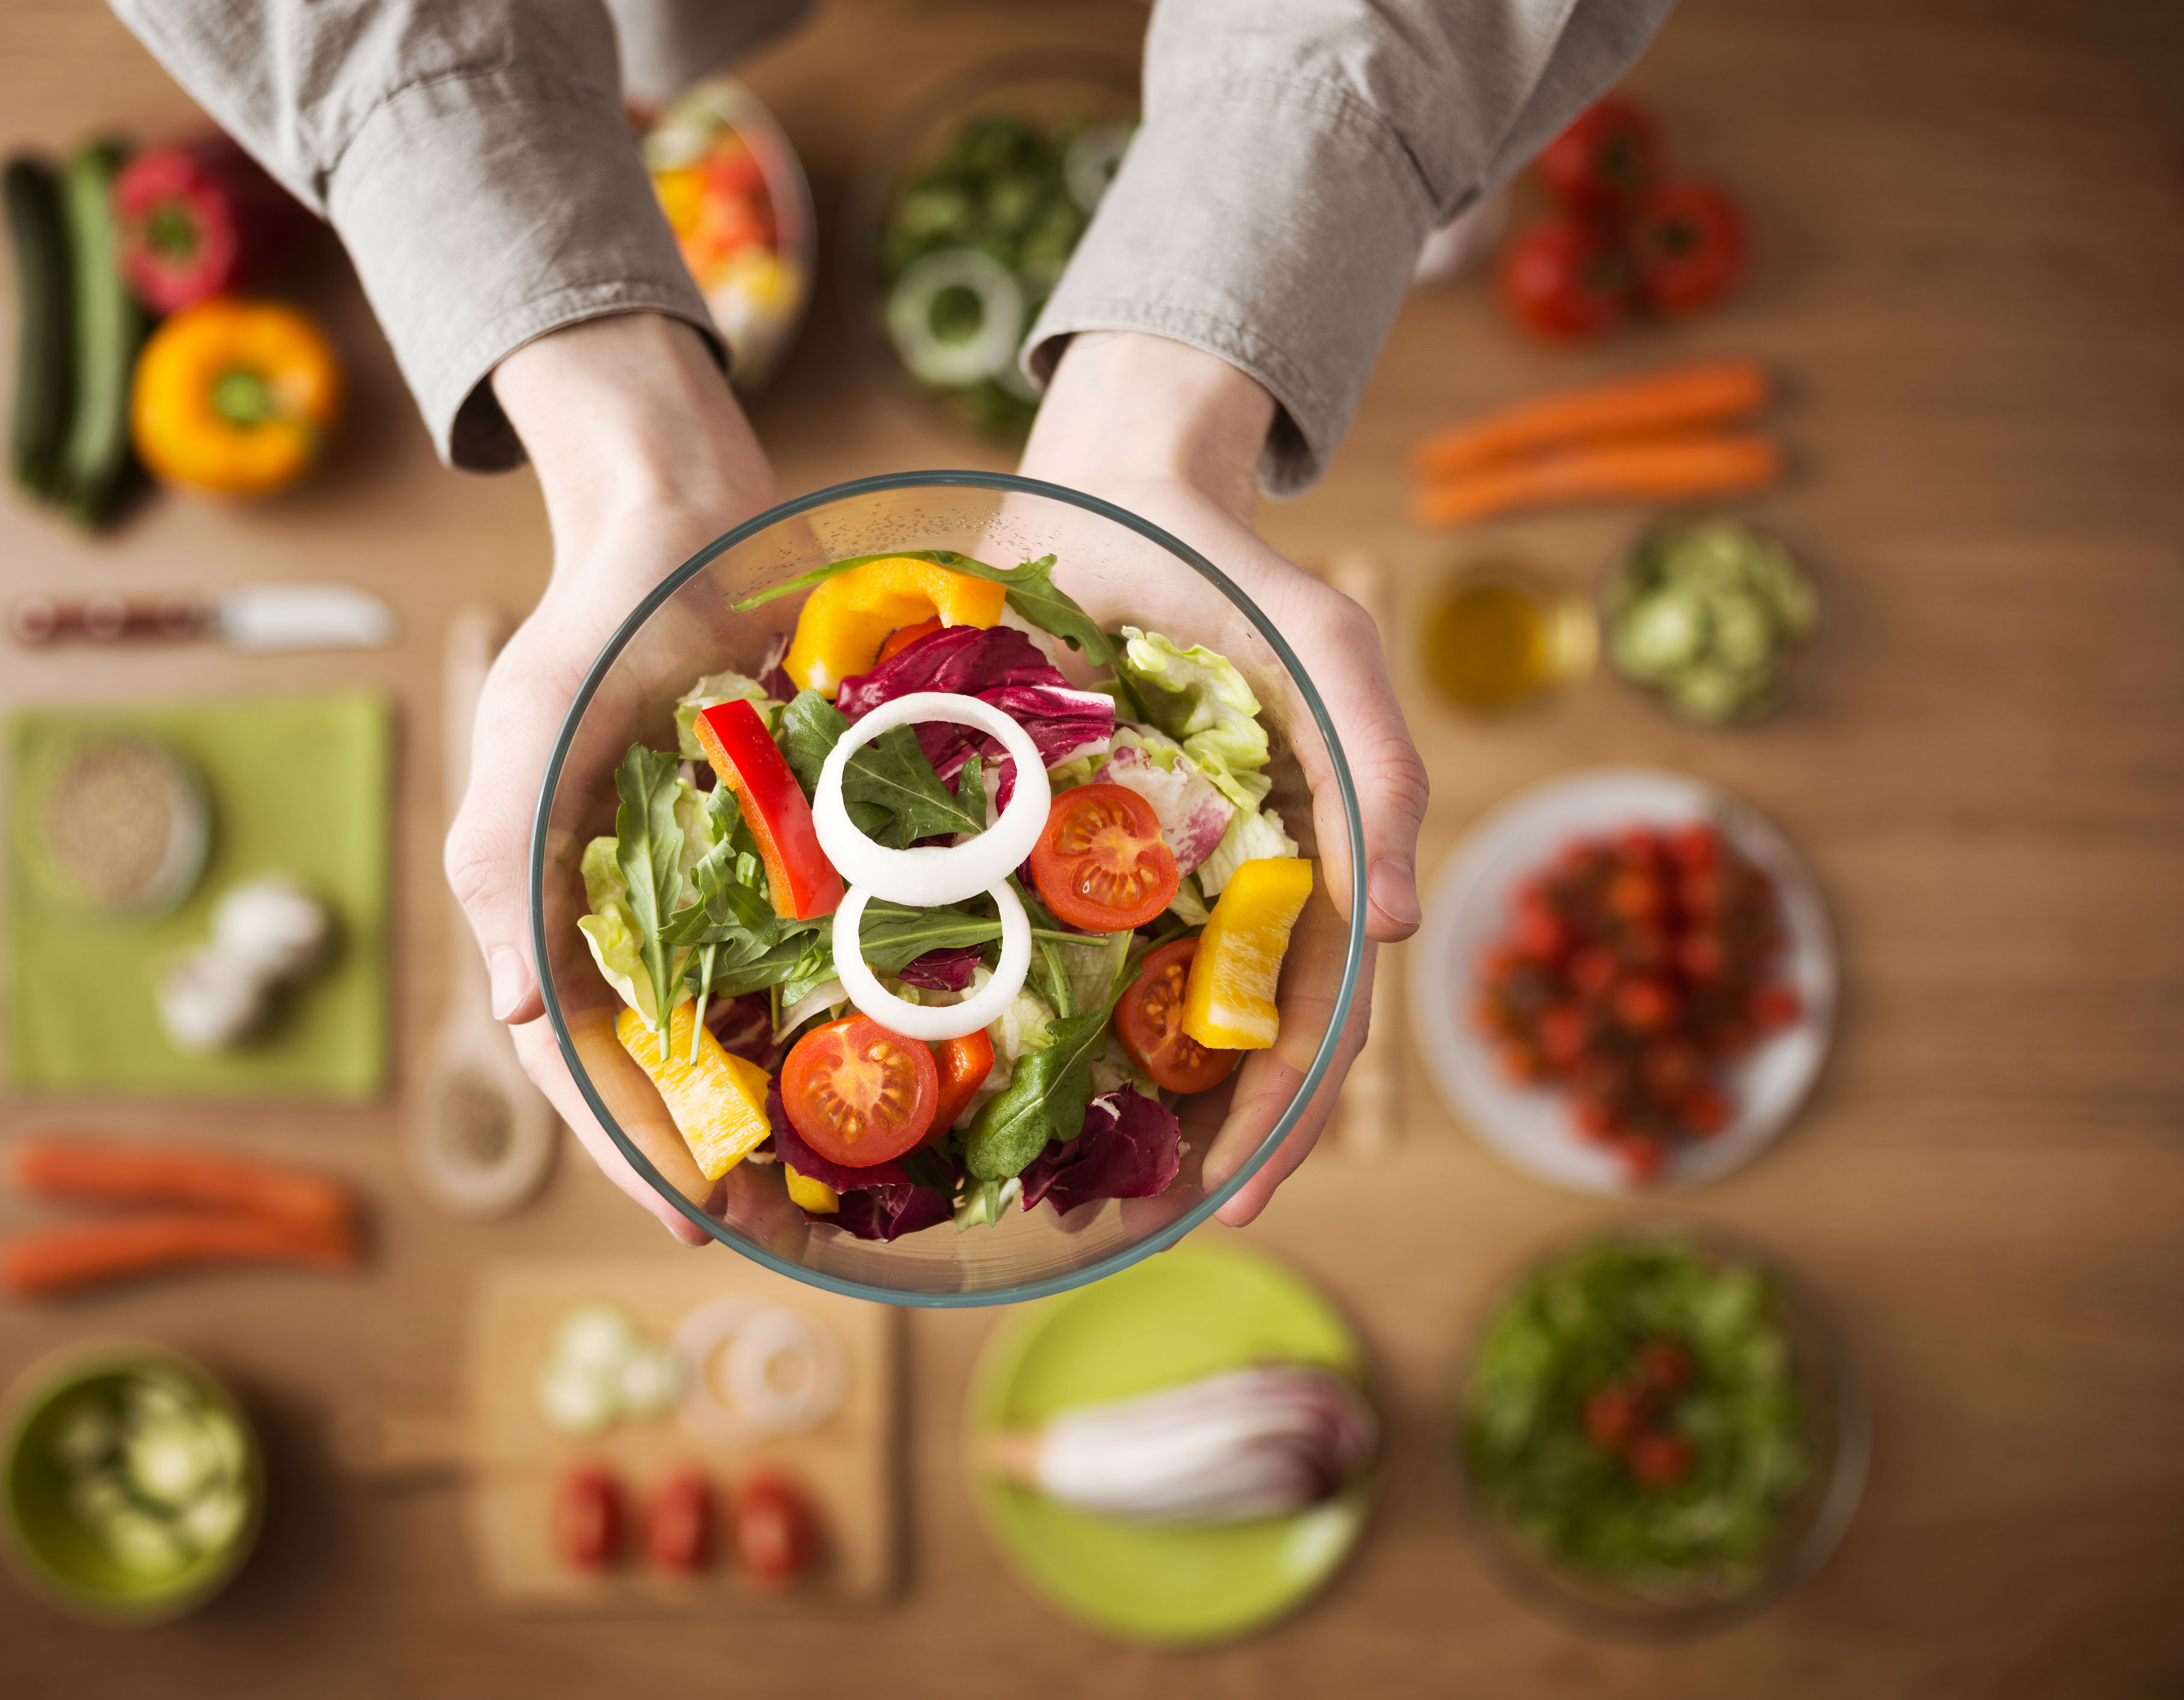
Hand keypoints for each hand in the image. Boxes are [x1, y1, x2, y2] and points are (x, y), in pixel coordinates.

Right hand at [445, 314, 777, 1243]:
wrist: (685, 515)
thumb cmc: (596, 622)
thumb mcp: (530, 730)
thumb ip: (506, 866)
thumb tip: (512, 1013)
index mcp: (555, 912)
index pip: (584, 1065)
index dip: (634, 1151)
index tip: (697, 1225)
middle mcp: (640, 917)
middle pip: (676, 1070)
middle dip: (727, 1157)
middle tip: (796, 1233)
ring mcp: (721, 890)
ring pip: (752, 1028)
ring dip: (795, 1105)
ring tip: (856, 1187)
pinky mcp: (794, 852)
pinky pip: (824, 950)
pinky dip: (853, 1008)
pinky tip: (909, 1060)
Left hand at [1018, 331, 1428, 1225]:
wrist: (1117, 488)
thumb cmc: (1242, 577)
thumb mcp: (1332, 651)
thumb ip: (1380, 771)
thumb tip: (1402, 930)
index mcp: (1287, 873)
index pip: (1302, 1022)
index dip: (1278, 1121)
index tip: (1238, 1204)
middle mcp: (1199, 893)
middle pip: (1206, 1044)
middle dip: (1191, 1144)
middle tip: (1144, 1229)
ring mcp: (1111, 873)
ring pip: (1108, 1012)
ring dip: (1093, 1103)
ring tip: (1048, 1190)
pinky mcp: (1022, 838)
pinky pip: (1009, 936)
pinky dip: (996, 1005)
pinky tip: (955, 1069)